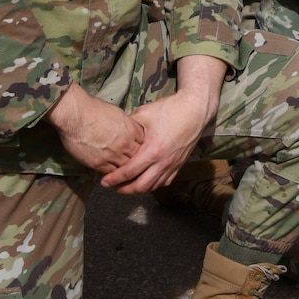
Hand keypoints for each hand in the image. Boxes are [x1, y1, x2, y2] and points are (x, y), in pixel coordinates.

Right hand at [47, 83, 143, 173]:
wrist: (76, 115)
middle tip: (134, 163)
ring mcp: (113, 154)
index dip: (141, 147)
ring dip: (124, 169)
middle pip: (137, 157)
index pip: (144, 143)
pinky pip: (111, 173)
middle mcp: (125, 143)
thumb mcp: (117, 113)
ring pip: (125, 167)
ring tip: (125, 172)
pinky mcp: (99, 163)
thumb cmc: (94, 109)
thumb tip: (128, 131)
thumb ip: (126, 125)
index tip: (138, 150)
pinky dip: (113, 175)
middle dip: (136, 160)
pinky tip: (113, 175)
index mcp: (131, 129)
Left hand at [103, 57, 226, 193]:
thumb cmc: (170, 109)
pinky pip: (163, 182)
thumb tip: (114, 133)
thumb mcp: (144, 113)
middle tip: (112, 186)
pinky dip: (152, 185)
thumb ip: (128, 126)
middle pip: (140, 187)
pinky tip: (145, 180)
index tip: (104, 181)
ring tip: (126, 185)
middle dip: (123, 189)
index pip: (129, 172)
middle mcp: (163, 162)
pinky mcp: (179, 165)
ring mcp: (172, 165)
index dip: (114, 179)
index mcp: (152, 150)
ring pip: (152, 187)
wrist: (195, 109)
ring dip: (137, 189)